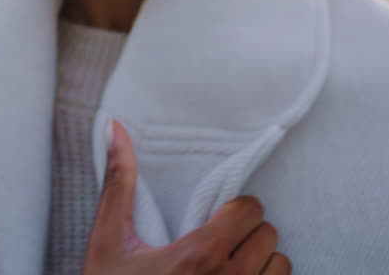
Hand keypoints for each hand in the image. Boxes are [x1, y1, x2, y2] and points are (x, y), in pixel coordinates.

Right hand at [82, 119, 290, 273]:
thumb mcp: (108, 244)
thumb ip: (119, 183)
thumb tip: (115, 127)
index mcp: (198, 257)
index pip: (250, 210)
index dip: (234, 211)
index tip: (215, 221)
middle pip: (270, 236)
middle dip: (247, 237)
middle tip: (219, 247)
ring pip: (281, 269)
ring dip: (262, 266)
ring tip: (230, 271)